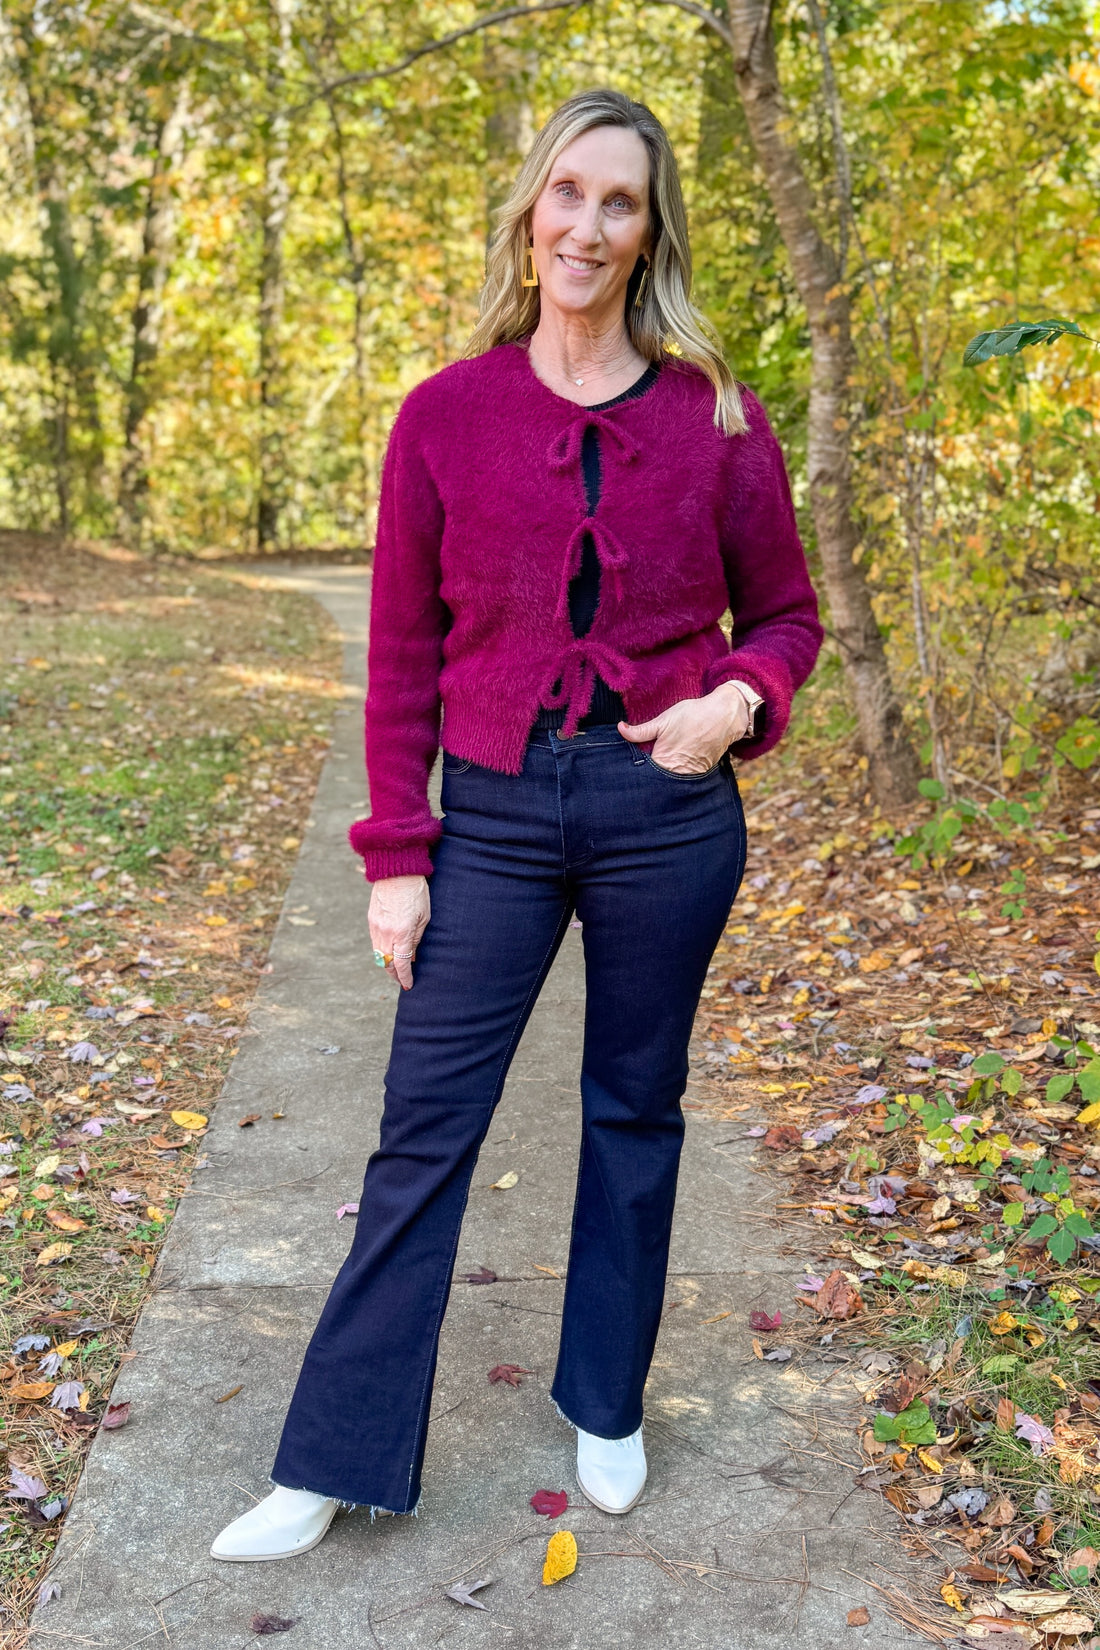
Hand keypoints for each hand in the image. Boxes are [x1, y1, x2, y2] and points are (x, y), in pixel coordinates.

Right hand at [368, 874, 429, 990]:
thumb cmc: (416, 892)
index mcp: (401, 933)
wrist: (396, 871)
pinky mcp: (371, 920)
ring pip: (378, 954)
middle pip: (387, 963)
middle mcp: (385, 932)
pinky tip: (390, 951)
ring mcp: (375, 926)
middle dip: (394, 974)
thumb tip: (411, 957)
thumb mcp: (424, 917)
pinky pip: (375, 942)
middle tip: (402, 980)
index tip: (409, 985)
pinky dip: (381, 950)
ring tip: (396, 968)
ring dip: (387, 963)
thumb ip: (416, 939)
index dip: (405, 977)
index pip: (401, 964)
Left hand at [618, 681, 755, 774]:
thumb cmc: (692, 716)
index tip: (624, 776)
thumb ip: (640, 730)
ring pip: (670, 782)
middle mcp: (676, 772)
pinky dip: (676, 776)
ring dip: (662, 780)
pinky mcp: (699, 773)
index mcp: (663, 761)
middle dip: (647, 780)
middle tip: (634, 779)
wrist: (724, 717)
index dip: (634, 775)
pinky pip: (683, 779)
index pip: (643, 775)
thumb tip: (620, 729)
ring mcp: (689, 775)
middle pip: (656, 781)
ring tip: (656, 774)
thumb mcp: (663, 720)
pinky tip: (672, 769)